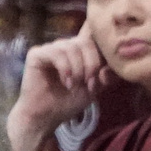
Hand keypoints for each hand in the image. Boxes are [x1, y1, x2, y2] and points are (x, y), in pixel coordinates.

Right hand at [9, 26, 105, 150]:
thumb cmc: (69, 101)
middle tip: (90, 82)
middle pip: (86, 41)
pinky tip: (66, 82)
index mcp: (80, 51)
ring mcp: (51, 48)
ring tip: (75, 85)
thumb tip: (114, 65)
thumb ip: (107, 75)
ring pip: (72, 47)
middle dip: (92, 63)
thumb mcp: (95, 88)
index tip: (106, 59)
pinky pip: (56, 53)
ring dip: (78, 68)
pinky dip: (65, 68)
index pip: (93, 33)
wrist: (47, 117)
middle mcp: (66, 46)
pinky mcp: (37, 54)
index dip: (101, 39)